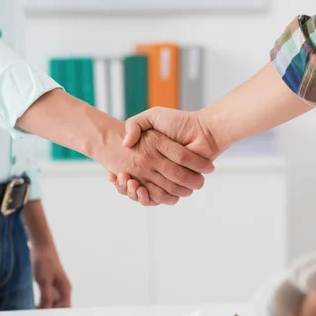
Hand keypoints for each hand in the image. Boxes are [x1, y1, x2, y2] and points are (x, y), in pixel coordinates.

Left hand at [31, 244, 71, 308]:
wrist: (41, 248)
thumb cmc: (45, 263)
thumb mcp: (44, 281)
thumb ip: (46, 297)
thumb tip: (46, 311)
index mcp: (65, 290)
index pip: (65, 309)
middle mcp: (63, 291)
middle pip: (60, 308)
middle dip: (51, 315)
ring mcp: (56, 288)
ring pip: (53, 305)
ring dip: (45, 310)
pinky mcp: (50, 286)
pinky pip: (48, 299)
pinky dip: (42, 304)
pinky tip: (34, 308)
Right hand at [107, 108, 221, 204]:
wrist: (203, 131)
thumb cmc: (180, 121)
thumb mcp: (153, 117)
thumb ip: (136, 124)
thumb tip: (125, 143)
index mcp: (149, 156)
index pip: (128, 171)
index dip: (118, 177)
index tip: (112, 174)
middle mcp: (156, 169)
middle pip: (133, 186)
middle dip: (124, 186)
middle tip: (120, 178)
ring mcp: (166, 178)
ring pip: (144, 194)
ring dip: (132, 192)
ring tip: (129, 181)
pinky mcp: (176, 186)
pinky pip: (159, 198)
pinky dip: (147, 197)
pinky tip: (139, 188)